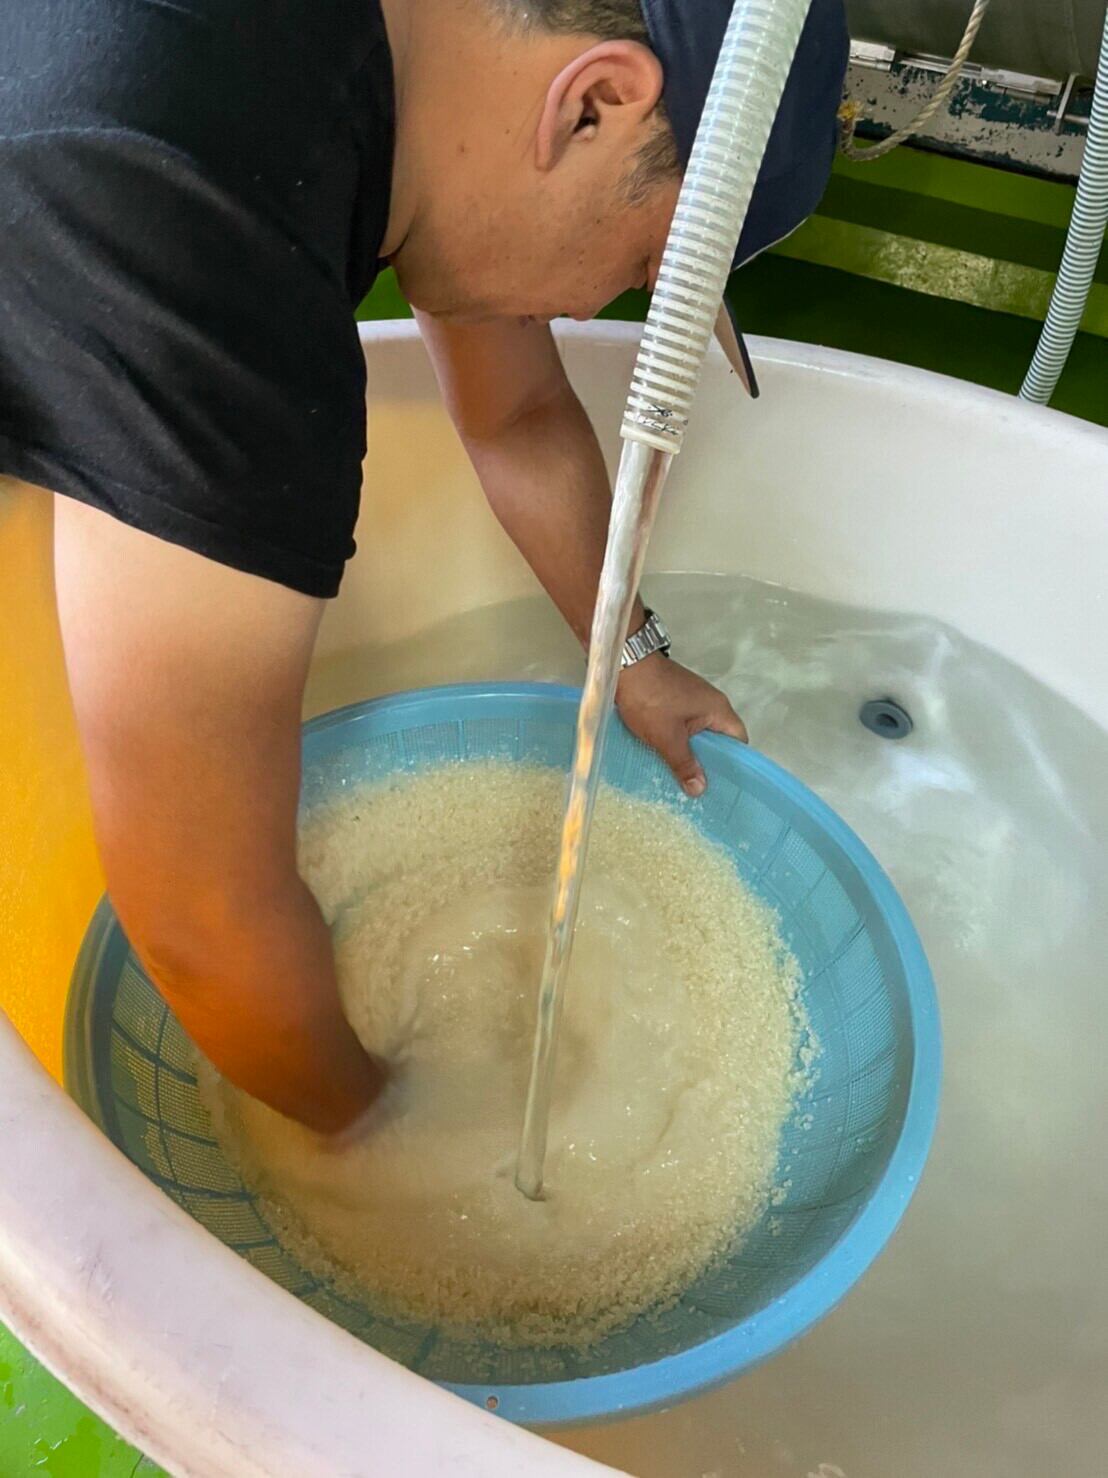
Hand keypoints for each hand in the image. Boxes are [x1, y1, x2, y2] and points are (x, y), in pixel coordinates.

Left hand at [616, 655, 747, 796]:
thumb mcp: (667, 737)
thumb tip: (700, 789)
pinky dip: (677, 740)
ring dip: (690, 752)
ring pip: (698, 733)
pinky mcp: (675, 699)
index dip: (734, 762)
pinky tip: (666, 756)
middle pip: (718, 739)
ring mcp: (691, 699)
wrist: (624, 664)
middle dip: (709, 762)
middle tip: (700, 787)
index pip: (738, 740)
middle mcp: (710, 703)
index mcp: (718, 709)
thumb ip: (684, 764)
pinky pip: (683, 725)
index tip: (724, 783)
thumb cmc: (649, 696)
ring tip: (683, 777)